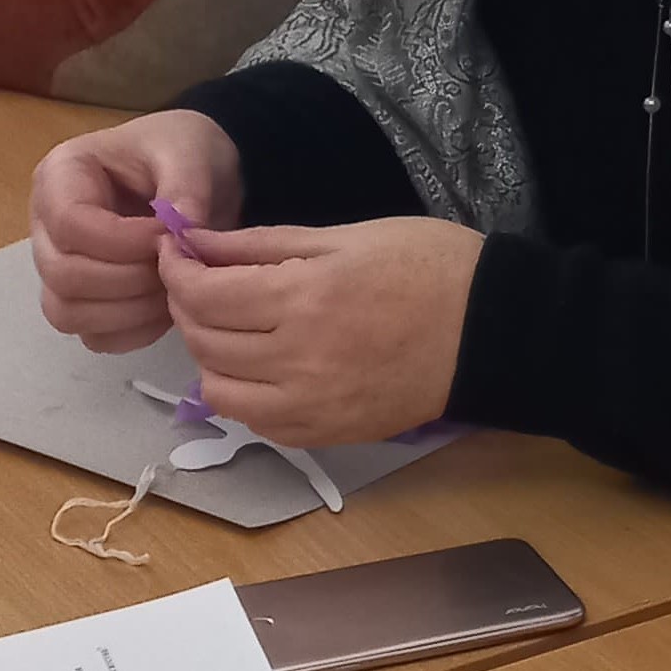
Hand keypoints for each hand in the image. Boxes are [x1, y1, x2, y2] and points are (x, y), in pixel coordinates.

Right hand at [31, 113, 244, 351]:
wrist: (198, 174)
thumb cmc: (183, 151)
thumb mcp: (192, 151)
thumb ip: (187, 186)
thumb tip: (182, 231)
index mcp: (61, 176)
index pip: (70, 225)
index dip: (123, 242)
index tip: (169, 236)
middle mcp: (47, 225)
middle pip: (62, 275)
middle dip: (128, 280)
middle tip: (175, 266)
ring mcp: (60, 266)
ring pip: (68, 313)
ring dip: (129, 311)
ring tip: (173, 286)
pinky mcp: (84, 300)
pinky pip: (93, 336)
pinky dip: (133, 332)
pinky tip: (166, 308)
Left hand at [158, 217, 480, 444]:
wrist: (494, 330)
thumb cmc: (429, 266)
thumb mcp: (347, 236)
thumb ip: (263, 244)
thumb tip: (195, 243)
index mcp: (304, 298)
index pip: (203, 293)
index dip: (177, 270)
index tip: (178, 254)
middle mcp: (299, 359)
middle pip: (204, 341)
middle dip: (188, 307)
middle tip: (203, 285)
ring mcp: (313, 404)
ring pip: (219, 390)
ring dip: (210, 356)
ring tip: (231, 329)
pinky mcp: (329, 433)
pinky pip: (258, 423)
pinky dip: (245, 394)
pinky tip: (263, 367)